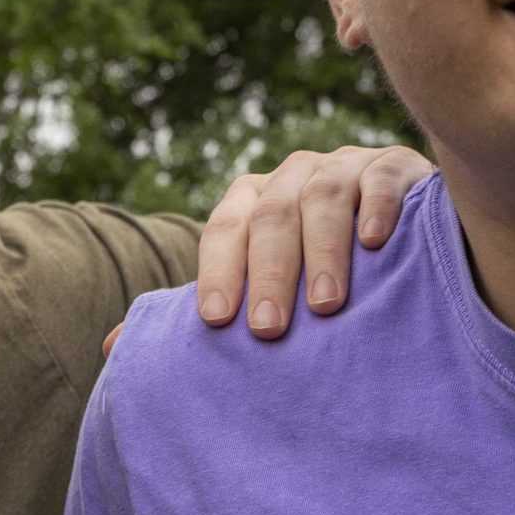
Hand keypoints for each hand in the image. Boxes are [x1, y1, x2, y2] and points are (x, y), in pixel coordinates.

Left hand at [104, 145, 433, 358]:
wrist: (402, 241)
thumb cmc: (317, 277)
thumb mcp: (259, 290)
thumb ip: (202, 313)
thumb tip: (112, 348)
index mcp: (254, 200)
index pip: (226, 228)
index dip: (219, 271)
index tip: (216, 322)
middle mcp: (295, 176)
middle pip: (272, 214)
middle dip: (269, 272)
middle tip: (270, 328)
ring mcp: (347, 166)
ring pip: (324, 195)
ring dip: (322, 250)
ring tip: (324, 304)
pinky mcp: (398, 168)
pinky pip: (382, 179)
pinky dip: (377, 207)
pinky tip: (375, 243)